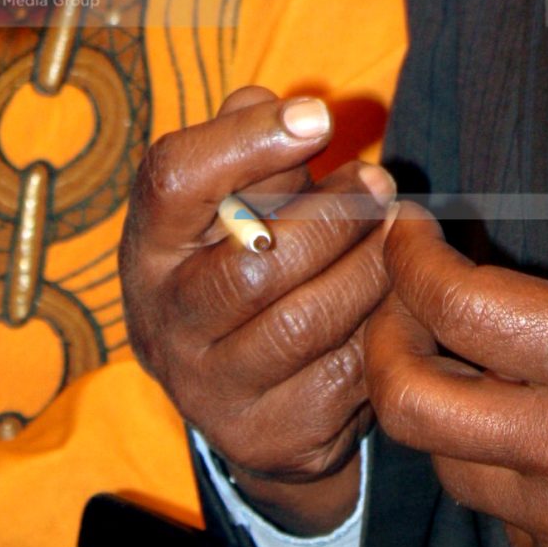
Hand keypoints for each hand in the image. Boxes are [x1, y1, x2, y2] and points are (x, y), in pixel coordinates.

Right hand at [120, 85, 393, 534]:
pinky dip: (381, 326)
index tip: (319, 118)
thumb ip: (250, 142)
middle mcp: (166, 322)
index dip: (249, 140)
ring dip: (369, 268)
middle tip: (380, 183)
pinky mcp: (268, 434)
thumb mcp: (228, 198)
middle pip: (255, 262)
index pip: (174, 180)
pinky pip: (343, 375)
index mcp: (150, 245)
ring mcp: (212, 388)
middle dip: (336, 216)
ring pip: (305, 322)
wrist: (240, 394)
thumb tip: (294, 112)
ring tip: (397, 233)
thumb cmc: (241, 257)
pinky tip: (396, 295)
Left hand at [363, 127, 547, 546]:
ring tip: (471, 362)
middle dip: (384, 337)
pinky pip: (501, 524)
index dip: (411, 260)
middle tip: (404, 299)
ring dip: (441, 408)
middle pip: (410, 401)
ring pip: (448, 465)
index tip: (410, 231)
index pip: (457, 310)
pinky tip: (538, 435)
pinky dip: (497, 474)